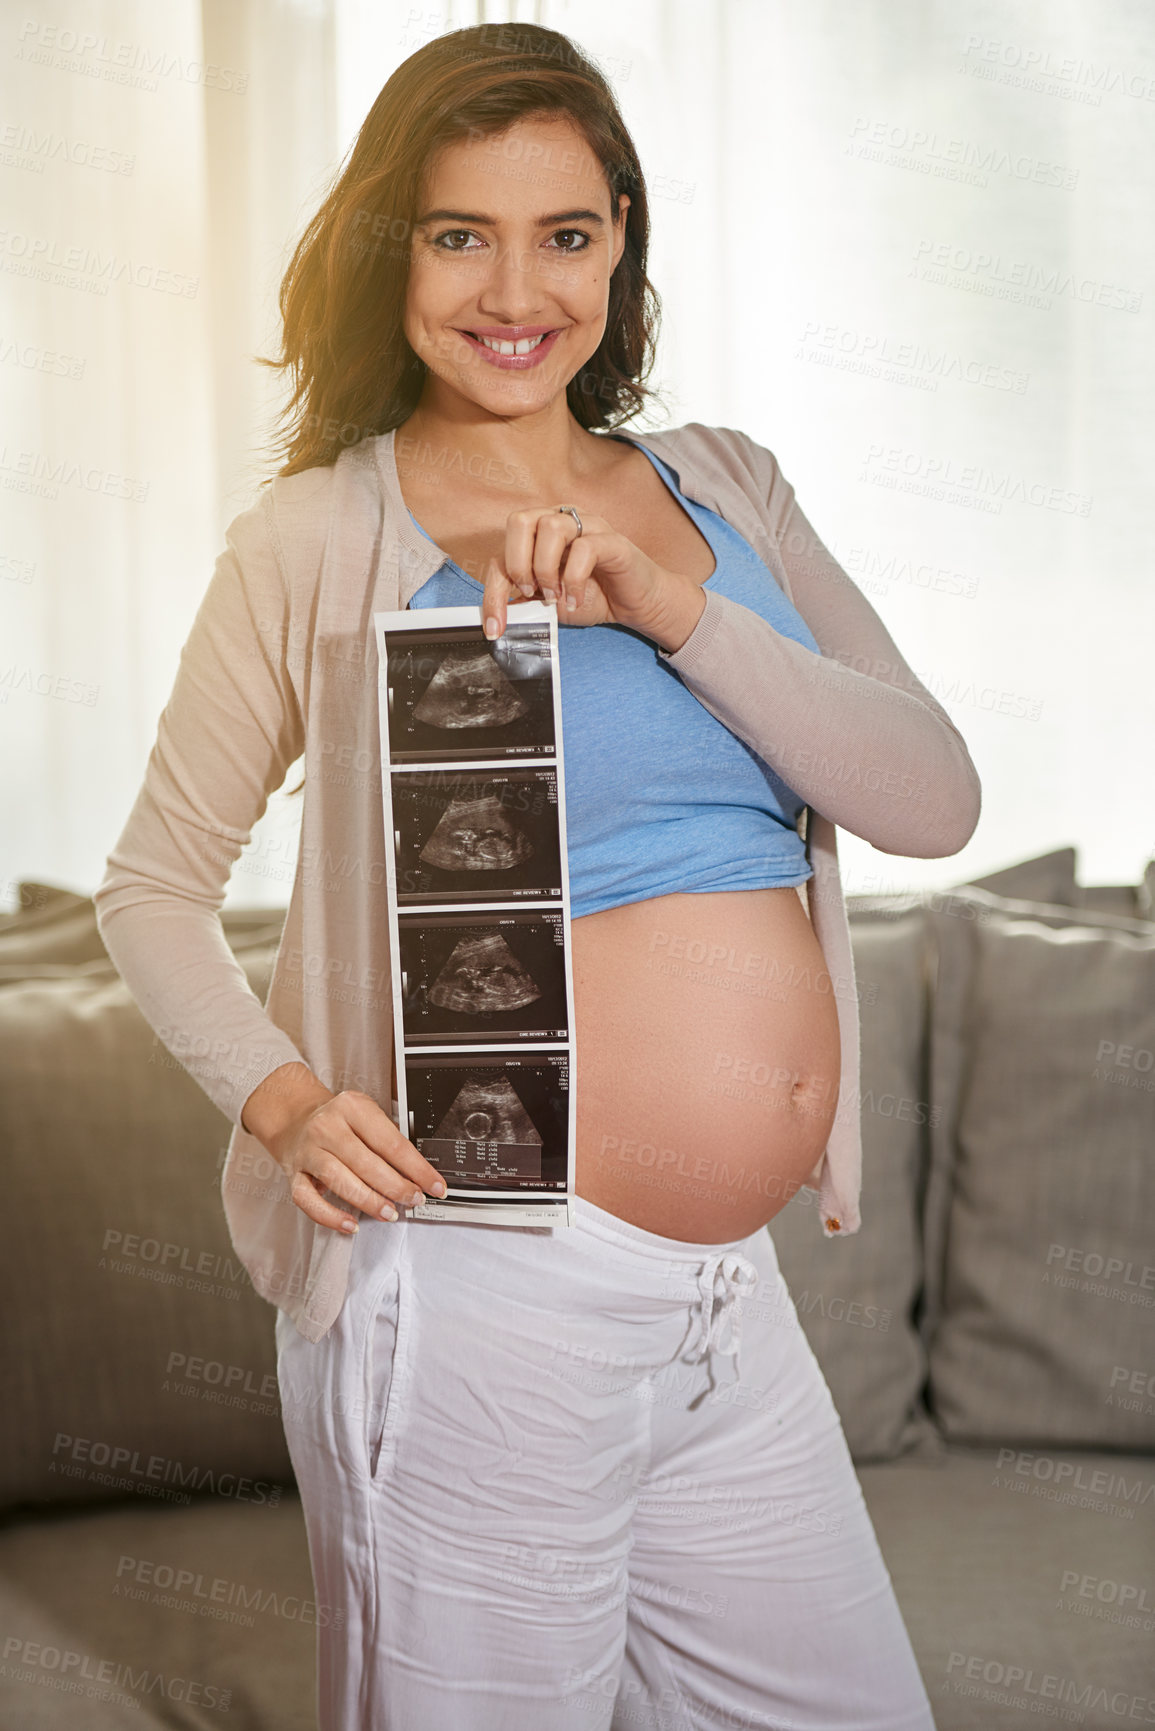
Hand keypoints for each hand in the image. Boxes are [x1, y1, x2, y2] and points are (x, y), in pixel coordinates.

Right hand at [265, 1087, 447, 1230]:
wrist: (295, 1119)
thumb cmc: (339, 1121)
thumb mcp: (365, 1116)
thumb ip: (389, 1140)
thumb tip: (419, 1175)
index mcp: (351, 1107)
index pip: (391, 1142)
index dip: (417, 1168)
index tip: (434, 1185)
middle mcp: (327, 1127)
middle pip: (367, 1162)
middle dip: (396, 1186)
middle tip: (414, 1200)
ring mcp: (308, 1151)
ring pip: (340, 1180)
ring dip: (369, 1201)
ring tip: (389, 1213)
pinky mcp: (294, 1174)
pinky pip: (309, 1200)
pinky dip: (331, 1216)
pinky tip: (351, 1224)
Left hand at [481, 506, 704, 647]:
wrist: (638, 604)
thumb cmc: (593, 597)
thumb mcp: (548, 604)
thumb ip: (523, 601)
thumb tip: (495, 614)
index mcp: (539, 534)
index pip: (502, 552)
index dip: (493, 591)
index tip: (495, 626)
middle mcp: (561, 521)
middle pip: (519, 521)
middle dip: (517, 564)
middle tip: (531, 593)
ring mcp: (588, 526)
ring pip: (550, 526)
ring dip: (545, 568)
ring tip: (556, 596)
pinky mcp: (612, 540)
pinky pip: (585, 547)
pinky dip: (574, 578)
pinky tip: (577, 598)